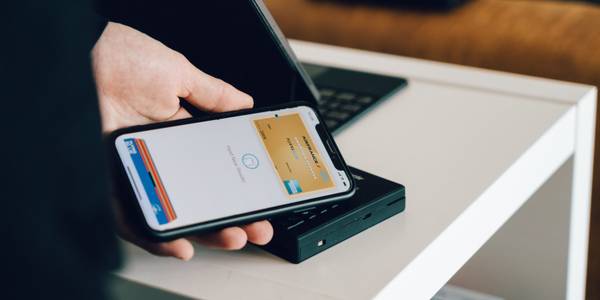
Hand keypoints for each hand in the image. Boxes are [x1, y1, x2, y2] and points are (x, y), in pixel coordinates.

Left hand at [93, 22, 272, 259]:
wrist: (84, 54)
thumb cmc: (124, 60)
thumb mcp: (180, 75)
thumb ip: (213, 93)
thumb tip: (243, 104)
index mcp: (179, 135)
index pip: (217, 170)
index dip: (240, 187)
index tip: (263, 198)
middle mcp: (161, 158)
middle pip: (200, 197)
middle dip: (231, 217)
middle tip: (256, 226)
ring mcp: (139, 172)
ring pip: (173, 213)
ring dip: (203, 231)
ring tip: (230, 237)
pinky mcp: (116, 181)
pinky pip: (134, 217)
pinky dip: (155, 236)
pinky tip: (179, 244)